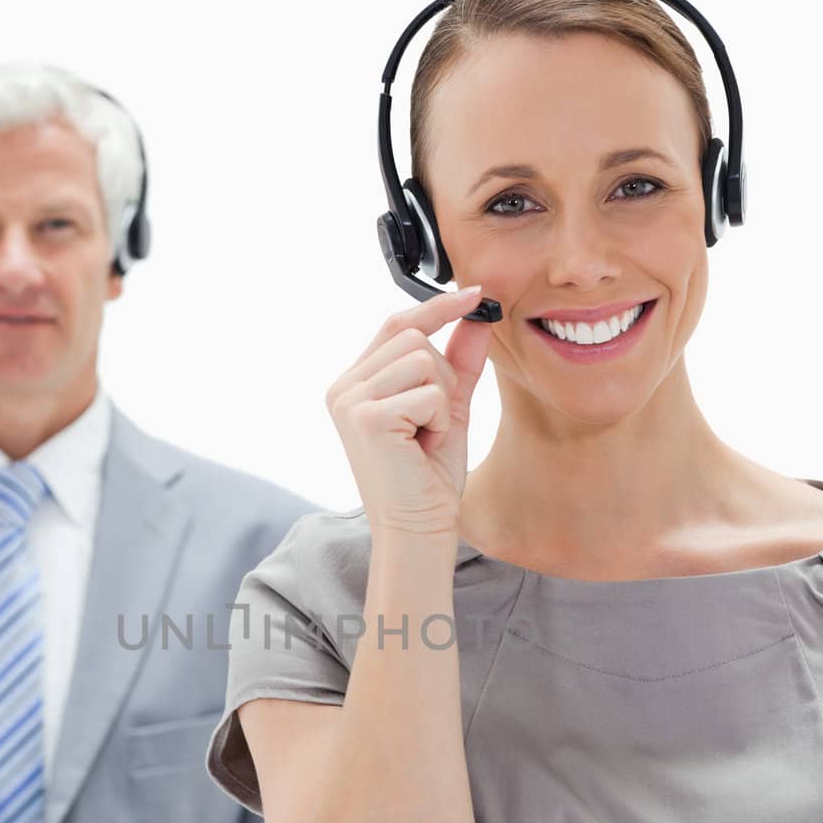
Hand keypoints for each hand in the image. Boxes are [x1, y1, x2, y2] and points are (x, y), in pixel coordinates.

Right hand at [324, 284, 492, 540]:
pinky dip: (439, 419)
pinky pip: (427, 391)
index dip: (436, 307)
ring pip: (423, 359)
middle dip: (442, 376)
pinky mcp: (366, 417)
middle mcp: (344, 387)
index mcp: (355, 382)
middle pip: (413, 336)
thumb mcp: (449, 409)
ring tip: (426, 435)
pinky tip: (423, 446)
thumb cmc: (428, 477)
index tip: (475, 293)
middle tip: (433, 422)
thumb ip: (459, 363)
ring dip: (441, 399)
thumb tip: (478, 317)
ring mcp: (350, 400)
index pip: (396, 324)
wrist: (418, 528)